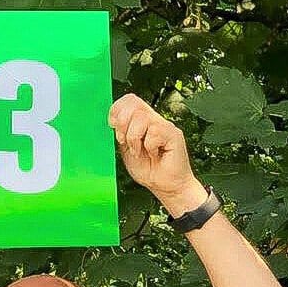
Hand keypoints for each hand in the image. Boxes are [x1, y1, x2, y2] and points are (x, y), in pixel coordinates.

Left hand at [109, 94, 202, 215]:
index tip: (113, 127)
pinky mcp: (174, 135)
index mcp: (142, 121)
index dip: (117, 109)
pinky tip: (155, 154)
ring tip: (140, 152)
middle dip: (122, 123)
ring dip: (134, 139)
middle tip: (125, 142)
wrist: (165, 187)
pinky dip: (149, 147)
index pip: (129, 100)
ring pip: (142, 117)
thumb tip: (113, 120)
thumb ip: (121, 133)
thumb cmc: (148, 170)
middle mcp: (154, 119)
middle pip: (134, 102)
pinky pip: (155, 132)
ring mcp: (165, 126)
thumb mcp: (126, 149)